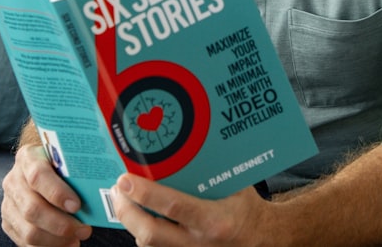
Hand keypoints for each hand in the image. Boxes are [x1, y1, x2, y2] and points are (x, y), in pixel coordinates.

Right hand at [1, 144, 92, 245]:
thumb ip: (78, 168)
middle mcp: (13, 180)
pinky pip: (26, 242)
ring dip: (56, 240)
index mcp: (28, 158)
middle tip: (84, 230)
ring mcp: (9, 203)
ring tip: (76, 239)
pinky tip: (65, 244)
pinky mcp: (9, 222)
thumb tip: (109, 185)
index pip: (38, 176)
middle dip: (61, 224)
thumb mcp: (66, 158)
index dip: (57, 193)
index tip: (77, 206)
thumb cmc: (60, 163)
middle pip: (33, 209)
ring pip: (29, 231)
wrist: (41, 168)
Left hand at [110, 173, 274, 246]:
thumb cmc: (247, 208)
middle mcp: (200, 243)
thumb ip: (209, 172)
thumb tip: (182, 145)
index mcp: (214, 220)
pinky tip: (140, 216)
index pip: (172, 207)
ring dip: (131, 222)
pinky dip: (144, 233)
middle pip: (150, 233)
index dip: (144, 194)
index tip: (125, 180)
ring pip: (148, 244)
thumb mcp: (234, 185)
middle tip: (118, 190)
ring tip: (124, 200)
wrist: (263, 240)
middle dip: (126, 211)